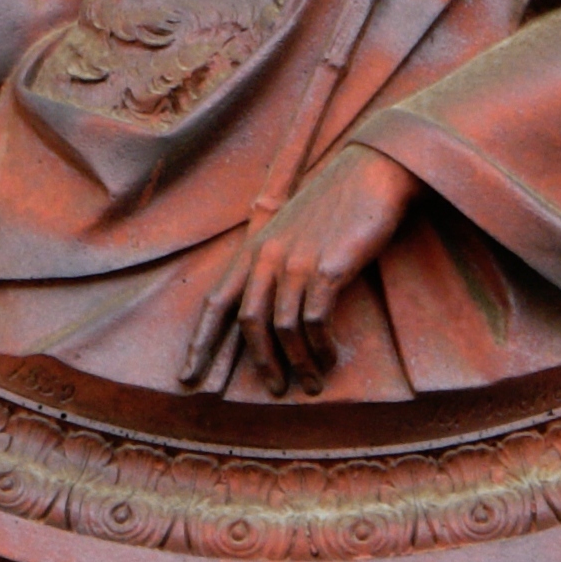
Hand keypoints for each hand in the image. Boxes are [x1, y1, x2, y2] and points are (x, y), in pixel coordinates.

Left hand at [181, 147, 417, 396]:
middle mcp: (267, 255)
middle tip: (277, 389)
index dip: (200, 343)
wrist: (372, 172)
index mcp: (254, 248)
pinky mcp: (327, 268)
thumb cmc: (337, 204)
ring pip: (283, 329)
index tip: (188, 377)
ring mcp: (296, 261)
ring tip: (312, 383)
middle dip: (261, 363)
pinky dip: (321, 347)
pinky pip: (314, 321)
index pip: (215, 302)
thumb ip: (276, 263)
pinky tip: (330, 357)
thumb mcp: (292, 231)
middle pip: (249, 324)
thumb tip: (273, 313)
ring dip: (298, 363)